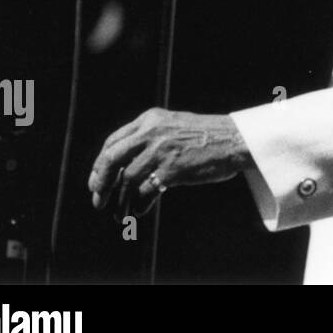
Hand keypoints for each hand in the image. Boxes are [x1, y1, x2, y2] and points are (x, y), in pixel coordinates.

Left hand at [88, 108, 251, 210]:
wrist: (236, 140)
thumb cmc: (207, 136)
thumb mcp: (174, 126)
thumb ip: (149, 138)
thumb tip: (123, 166)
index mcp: (150, 119)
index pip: (112, 142)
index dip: (99, 165)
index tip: (96, 182)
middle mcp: (152, 132)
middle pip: (111, 159)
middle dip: (100, 182)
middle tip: (98, 199)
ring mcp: (161, 150)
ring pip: (127, 179)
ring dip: (121, 200)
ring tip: (120, 212)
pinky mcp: (173, 169)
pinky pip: (145, 191)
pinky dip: (139, 204)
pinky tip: (140, 210)